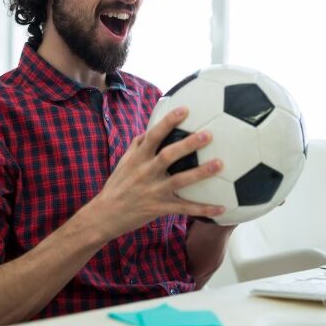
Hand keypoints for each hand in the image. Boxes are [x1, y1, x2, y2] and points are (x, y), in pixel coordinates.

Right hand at [85, 106, 224, 239]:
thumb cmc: (116, 186)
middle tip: (208, 134)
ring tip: (219, 164)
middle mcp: (145, 172)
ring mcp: (153, 191)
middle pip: (168, 155)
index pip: (153, 135)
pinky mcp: (159, 208)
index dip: (168, 122)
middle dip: (188, 144)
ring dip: (200, 172)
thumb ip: (137, 145)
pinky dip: (203, 209)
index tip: (184, 109)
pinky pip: (184, 208)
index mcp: (138, 158)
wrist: (104, 216)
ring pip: (179, 180)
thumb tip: (150, 130)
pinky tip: (221, 208)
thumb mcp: (124, 162)